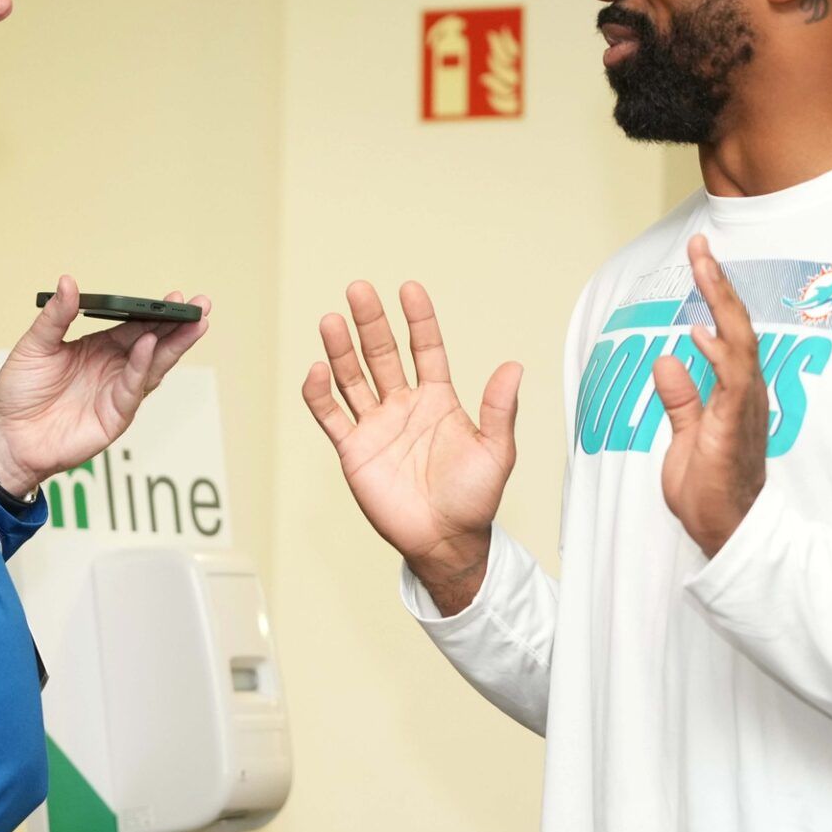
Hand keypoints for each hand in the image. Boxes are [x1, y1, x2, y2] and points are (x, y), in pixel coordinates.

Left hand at [0, 275, 210, 495]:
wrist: (6, 436)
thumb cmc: (18, 393)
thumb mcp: (35, 345)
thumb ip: (56, 316)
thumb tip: (68, 282)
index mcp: (99, 348)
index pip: (135, 327)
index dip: (155, 312)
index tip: (175, 296)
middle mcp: (113, 369)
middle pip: (154, 344)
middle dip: (179, 326)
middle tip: (200, 304)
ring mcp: (116, 393)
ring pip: (153, 366)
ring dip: (174, 346)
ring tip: (193, 323)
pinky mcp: (114, 417)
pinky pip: (132, 388)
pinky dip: (142, 367)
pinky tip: (150, 345)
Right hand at [300, 281, 520, 615]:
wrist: (446, 542)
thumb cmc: (475, 499)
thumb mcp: (497, 451)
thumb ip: (500, 409)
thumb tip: (514, 365)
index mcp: (438, 400)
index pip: (425, 349)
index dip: (418, 320)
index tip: (409, 289)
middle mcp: (404, 407)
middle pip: (381, 354)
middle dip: (371, 322)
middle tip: (359, 290)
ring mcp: (376, 426)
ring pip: (352, 378)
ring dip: (340, 349)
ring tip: (332, 320)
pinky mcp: (353, 450)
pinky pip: (331, 416)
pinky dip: (320, 394)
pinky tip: (318, 370)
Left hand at [653, 234, 766, 554]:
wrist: (728, 534)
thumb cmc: (712, 491)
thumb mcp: (687, 436)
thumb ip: (681, 399)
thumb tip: (667, 360)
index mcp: (734, 392)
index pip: (726, 332)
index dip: (715, 294)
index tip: (699, 258)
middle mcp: (746, 394)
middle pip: (737, 327)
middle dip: (719, 283)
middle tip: (700, 246)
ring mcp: (746, 409)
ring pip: (740, 345)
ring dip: (721, 304)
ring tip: (704, 266)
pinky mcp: (737, 429)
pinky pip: (734, 384)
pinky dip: (721, 356)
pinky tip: (702, 332)